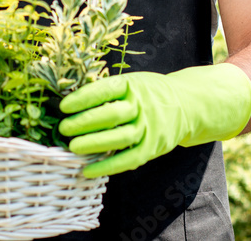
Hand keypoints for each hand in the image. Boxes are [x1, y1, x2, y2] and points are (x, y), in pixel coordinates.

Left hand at [58, 63, 250, 177]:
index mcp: (132, 85)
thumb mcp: (131, 81)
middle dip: (84, 123)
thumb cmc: (149, 92)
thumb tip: (70, 104)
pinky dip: (106, 167)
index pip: (104, 90)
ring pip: (119, 138)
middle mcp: (142, 105)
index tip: (63, 107)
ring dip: (93, 144)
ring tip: (72, 148)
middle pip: (111, 115)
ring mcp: (149, 127)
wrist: (187, 105)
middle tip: (63, 129)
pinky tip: (87, 170)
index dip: (82, 99)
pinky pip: (128, 160)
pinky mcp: (153, 148)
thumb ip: (107, 91)